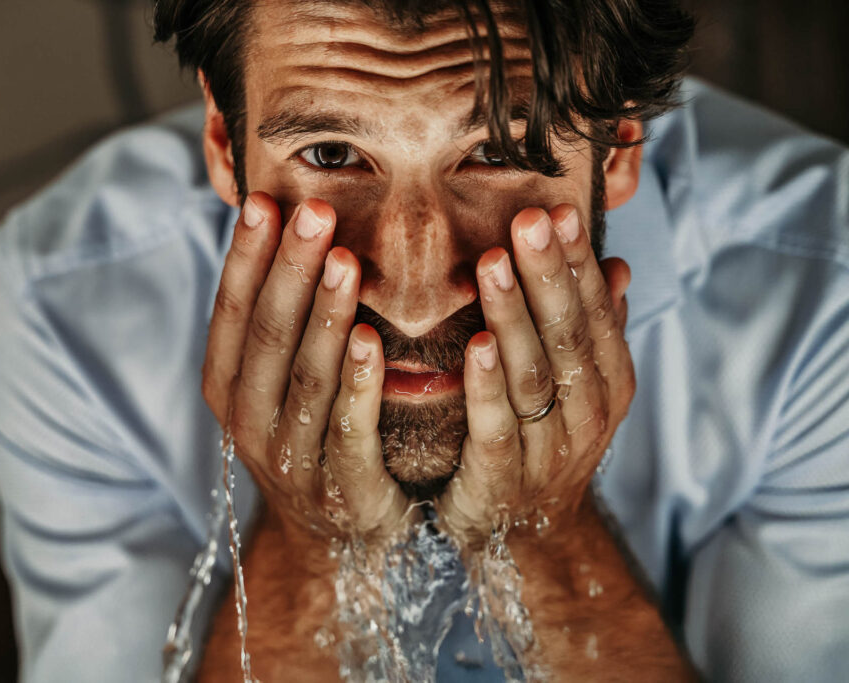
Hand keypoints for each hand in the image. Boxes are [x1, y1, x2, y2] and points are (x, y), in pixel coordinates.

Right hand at [202, 192, 409, 560]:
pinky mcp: (341, 490)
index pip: (231, 313)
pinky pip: (349, 432)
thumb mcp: (279, 380)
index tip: (263, 201)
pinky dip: (358, 385)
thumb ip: (278, 319)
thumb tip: (280, 221)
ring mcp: (292, 461)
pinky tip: (373, 340)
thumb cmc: (312, 431)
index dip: (246, 259)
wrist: (339, 533)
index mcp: (228, 388)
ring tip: (345, 260)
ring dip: (325, 316)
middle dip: (289, 271)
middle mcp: (249, 423)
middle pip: (266, 338)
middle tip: (314, 212)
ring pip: (306, 379)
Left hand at [437, 205, 634, 546]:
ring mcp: (548, 451)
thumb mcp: (578, 387)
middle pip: (568, 335)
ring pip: (534, 374)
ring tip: (494, 263)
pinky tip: (476, 343)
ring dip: (514, 316)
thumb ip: (595, 331)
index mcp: (607, 384)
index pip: (593, 312)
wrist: (524, 533)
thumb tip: (617, 268)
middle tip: (528, 219)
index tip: (557, 208)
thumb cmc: (545, 441)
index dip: (576, 262)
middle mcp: (587, 414)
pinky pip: (497, 427)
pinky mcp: (503, 480)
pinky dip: (487, 385)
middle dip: (548, 274)